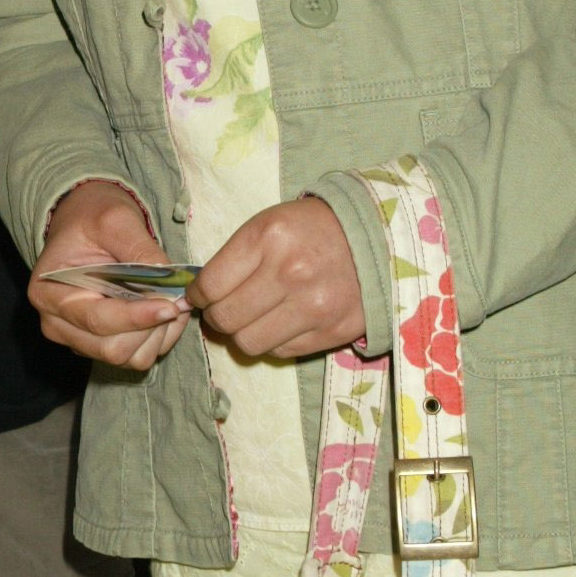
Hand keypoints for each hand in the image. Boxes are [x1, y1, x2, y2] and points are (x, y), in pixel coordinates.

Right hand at [29, 178, 189, 371]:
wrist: (85, 222)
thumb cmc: (92, 218)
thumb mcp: (115, 220)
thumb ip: (141, 250)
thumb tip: (172, 282)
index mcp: (49, 293)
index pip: (97, 320)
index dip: (137, 318)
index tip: (171, 305)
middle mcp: (56, 323)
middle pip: (112, 348)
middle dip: (151, 328)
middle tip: (178, 300)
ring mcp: (77, 338)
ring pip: (127, 357)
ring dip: (157, 335)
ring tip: (171, 302)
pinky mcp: (98, 344)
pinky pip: (135, 356)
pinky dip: (157, 339)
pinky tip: (162, 311)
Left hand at [188, 196, 364, 359]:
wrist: (378, 238)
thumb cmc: (312, 229)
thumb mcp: (268, 224)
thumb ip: (233, 259)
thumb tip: (197, 297)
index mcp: (268, 238)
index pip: (210, 286)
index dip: (197, 296)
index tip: (199, 297)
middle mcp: (290, 273)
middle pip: (225, 319)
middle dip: (217, 317)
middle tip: (224, 309)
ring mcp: (314, 306)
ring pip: (249, 343)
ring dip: (243, 334)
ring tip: (252, 319)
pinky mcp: (333, 331)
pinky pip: (281, 352)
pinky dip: (273, 341)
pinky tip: (281, 323)